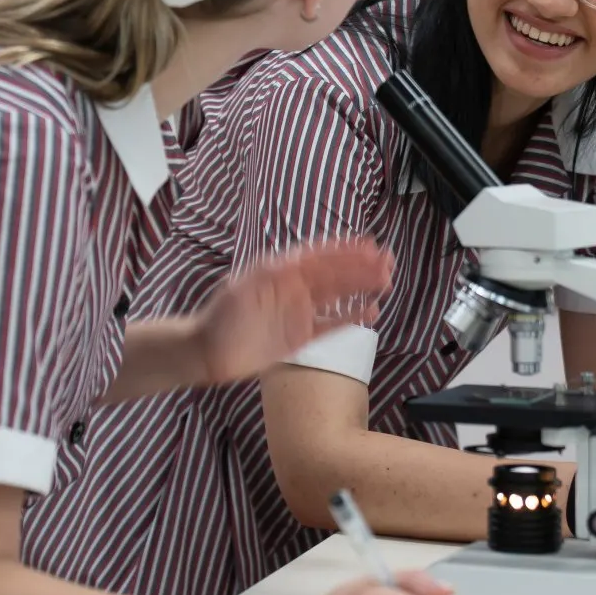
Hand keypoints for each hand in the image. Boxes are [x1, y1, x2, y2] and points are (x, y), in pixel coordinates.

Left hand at [195, 239, 393, 385]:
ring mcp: (299, 312)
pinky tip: (370, 311)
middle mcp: (295, 288)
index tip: (369, 244)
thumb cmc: (221, 315)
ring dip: (361, 288)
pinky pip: (331, 325)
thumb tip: (293, 262)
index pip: (320, 256)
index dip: (345, 249)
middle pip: (334, 273)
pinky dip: (351, 317)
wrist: (208, 350)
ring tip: (386, 281)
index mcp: (282, 271)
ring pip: (338, 296)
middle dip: (361, 266)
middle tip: (387, 262)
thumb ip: (268, 275)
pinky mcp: (300, 336)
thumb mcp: (242, 288)